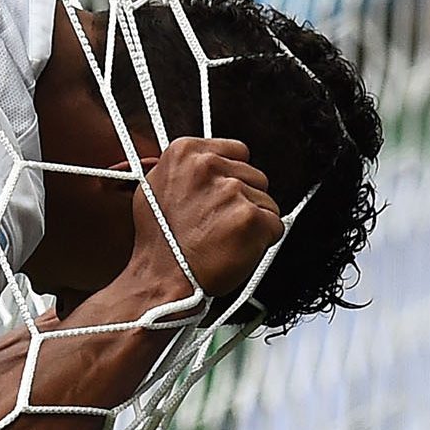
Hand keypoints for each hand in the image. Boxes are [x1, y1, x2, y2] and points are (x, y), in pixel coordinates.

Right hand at [129, 138, 282, 300]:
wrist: (162, 278)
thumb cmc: (159, 242)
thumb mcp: (154, 188)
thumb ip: (184, 169)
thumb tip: (206, 159)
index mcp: (183, 152)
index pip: (237, 151)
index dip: (231, 177)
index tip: (218, 196)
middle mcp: (207, 165)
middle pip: (255, 175)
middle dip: (243, 200)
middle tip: (216, 222)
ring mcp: (231, 190)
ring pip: (266, 201)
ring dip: (252, 220)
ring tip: (222, 236)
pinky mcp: (251, 217)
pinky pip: (275, 225)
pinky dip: (262, 240)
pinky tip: (235, 247)